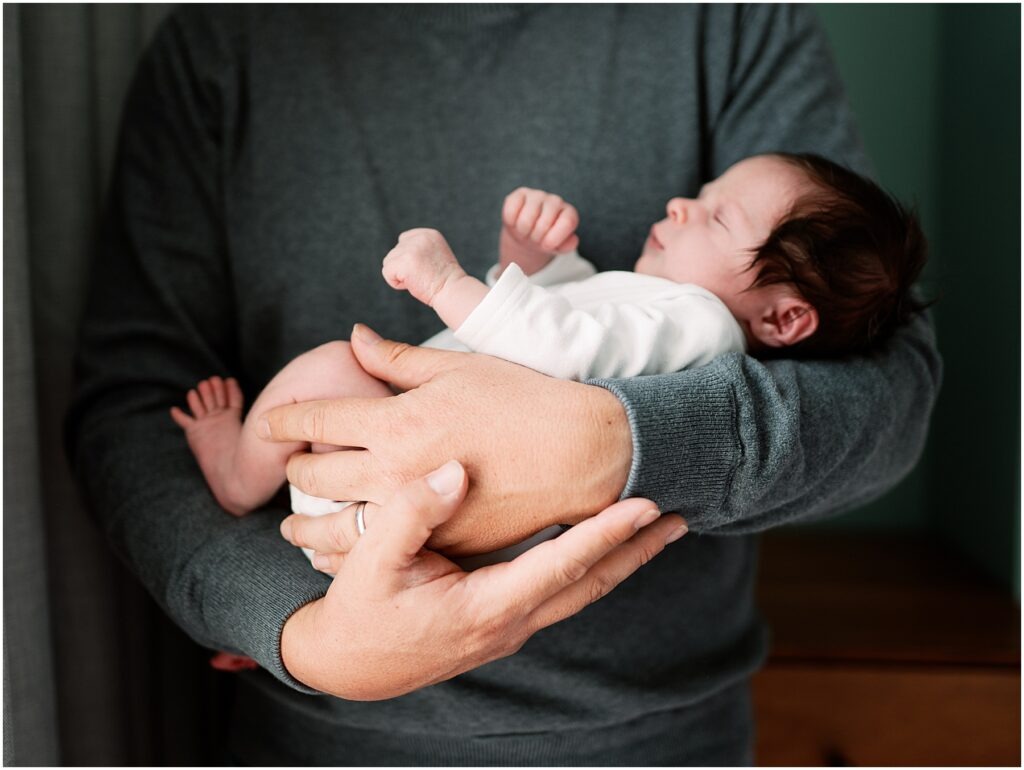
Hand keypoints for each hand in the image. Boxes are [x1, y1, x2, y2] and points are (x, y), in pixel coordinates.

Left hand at [259, 324, 632, 555]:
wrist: (581, 453)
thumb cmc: (522, 399)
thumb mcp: (456, 367)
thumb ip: (395, 358)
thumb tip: (353, 337)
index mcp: (394, 422)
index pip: (317, 421)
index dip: (286, 420)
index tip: (271, 423)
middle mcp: (393, 472)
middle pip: (316, 476)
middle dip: (294, 468)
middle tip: (290, 465)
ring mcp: (416, 514)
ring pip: (335, 526)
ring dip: (307, 524)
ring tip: (295, 525)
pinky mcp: (442, 543)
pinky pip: (379, 554)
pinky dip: (349, 552)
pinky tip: (339, 551)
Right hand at [280, 459, 686, 699]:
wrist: (347, 666)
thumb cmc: (358, 614)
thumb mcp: (371, 562)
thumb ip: (411, 515)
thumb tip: (454, 473)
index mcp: (485, 609)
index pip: (560, 567)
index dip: (604, 534)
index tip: (646, 504)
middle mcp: (509, 623)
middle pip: (589, 585)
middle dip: (637, 551)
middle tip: (680, 517)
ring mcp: (510, 627)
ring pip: (581, 592)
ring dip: (622, 559)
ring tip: (656, 529)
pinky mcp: (503, 622)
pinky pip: (561, 591)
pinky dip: (591, 565)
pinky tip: (600, 545)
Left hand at [382, 228, 465, 306]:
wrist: (452, 291)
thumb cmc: (445, 281)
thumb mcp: (435, 256)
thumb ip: (419, 250)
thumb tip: (399, 257)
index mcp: (429, 234)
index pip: (403, 240)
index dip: (408, 258)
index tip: (424, 268)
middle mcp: (419, 238)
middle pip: (394, 252)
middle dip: (404, 267)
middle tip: (423, 275)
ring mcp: (410, 249)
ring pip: (389, 262)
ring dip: (400, 275)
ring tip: (418, 279)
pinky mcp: (402, 262)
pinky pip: (387, 273)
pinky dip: (396, 283)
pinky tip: (412, 284)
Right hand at [499, 188, 579, 274]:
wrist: (527, 234)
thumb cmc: (545, 240)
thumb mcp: (557, 247)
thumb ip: (567, 246)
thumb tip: (573, 241)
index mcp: (569, 213)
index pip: (567, 223)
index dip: (554, 239)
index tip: (546, 245)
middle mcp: (555, 201)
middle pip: (543, 225)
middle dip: (535, 239)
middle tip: (534, 239)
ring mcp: (537, 195)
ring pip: (525, 220)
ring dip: (523, 232)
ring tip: (526, 231)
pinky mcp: (520, 194)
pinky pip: (511, 212)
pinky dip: (511, 223)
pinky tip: (516, 222)